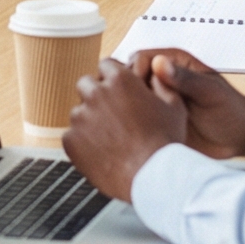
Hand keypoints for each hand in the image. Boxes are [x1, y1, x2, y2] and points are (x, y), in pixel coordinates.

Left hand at [61, 56, 187, 201]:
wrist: (153, 177)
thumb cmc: (166, 142)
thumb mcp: (174, 105)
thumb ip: (161, 83)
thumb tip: (155, 70)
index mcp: (120, 80)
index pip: (106, 66)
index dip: (113, 78)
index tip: (118, 91)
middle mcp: (96, 94)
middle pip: (86, 84)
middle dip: (96, 95)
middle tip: (112, 115)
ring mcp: (80, 117)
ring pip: (78, 112)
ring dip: (89, 120)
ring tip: (110, 140)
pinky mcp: (70, 140)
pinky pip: (71, 136)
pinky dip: (82, 143)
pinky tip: (101, 153)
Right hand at [126, 49, 244, 161]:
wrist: (239, 138)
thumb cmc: (230, 109)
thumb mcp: (210, 92)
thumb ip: (185, 78)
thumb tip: (158, 63)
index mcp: (174, 63)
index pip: (141, 58)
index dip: (134, 71)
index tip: (136, 88)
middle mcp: (161, 80)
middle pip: (128, 76)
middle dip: (125, 90)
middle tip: (131, 108)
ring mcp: (157, 100)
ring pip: (128, 98)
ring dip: (126, 107)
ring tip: (133, 122)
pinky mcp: (156, 120)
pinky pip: (136, 119)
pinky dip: (131, 124)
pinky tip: (136, 133)